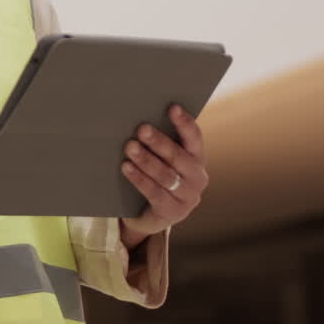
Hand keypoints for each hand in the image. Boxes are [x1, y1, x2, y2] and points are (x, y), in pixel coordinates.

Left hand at [119, 104, 208, 248]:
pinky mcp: (173, 212)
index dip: (184, 123)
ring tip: (129, 147)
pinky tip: (126, 168)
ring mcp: (188, 197)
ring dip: (146, 160)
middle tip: (141, 129)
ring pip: (166, 175)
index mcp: (197, 159)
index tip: (172, 107)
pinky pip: (154, 193)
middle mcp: (198, 177)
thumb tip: (138, 119)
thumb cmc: (154, 177)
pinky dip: (139, 179)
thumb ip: (157, 143)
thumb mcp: (160, 159)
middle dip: (159, 142)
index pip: (194, 138)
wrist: (148, 215)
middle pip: (178, 156)